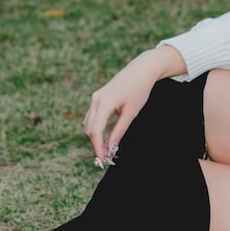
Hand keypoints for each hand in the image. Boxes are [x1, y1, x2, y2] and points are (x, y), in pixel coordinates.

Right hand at [82, 46, 185, 164]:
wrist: (141, 70)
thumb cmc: (139, 89)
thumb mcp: (131, 113)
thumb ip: (119, 131)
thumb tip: (111, 147)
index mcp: (104, 103)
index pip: (95, 131)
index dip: (97, 147)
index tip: (102, 160)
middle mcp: (96, 100)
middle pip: (89, 129)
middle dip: (95, 144)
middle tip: (106, 158)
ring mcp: (95, 98)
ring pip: (89, 123)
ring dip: (95, 137)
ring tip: (108, 149)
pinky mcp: (98, 98)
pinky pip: (92, 117)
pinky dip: (96, 128)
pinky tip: (106, 136)